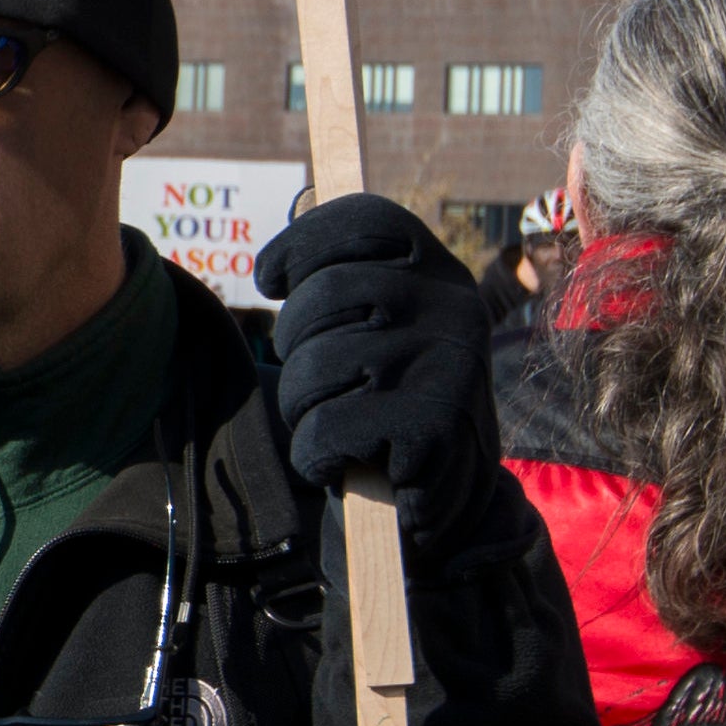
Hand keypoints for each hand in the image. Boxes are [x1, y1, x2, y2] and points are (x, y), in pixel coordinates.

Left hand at [255, 194, 495, 540]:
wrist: (456, 503)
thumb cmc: (397, 409)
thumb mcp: (386, 333)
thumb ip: (351, 284)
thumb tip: (292, 224)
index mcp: (441, 273)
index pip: (365, 221)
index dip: (302, 243)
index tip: (269, 279)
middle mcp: (453, 306)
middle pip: (319, 297)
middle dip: (293, 349)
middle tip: (316, 386)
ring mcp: (446, 363)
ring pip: (311, 368)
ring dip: (303, 411)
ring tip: (338, 429)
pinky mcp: (433, 425)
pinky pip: (323, 431)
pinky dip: (315, 457)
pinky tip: (346, 464)